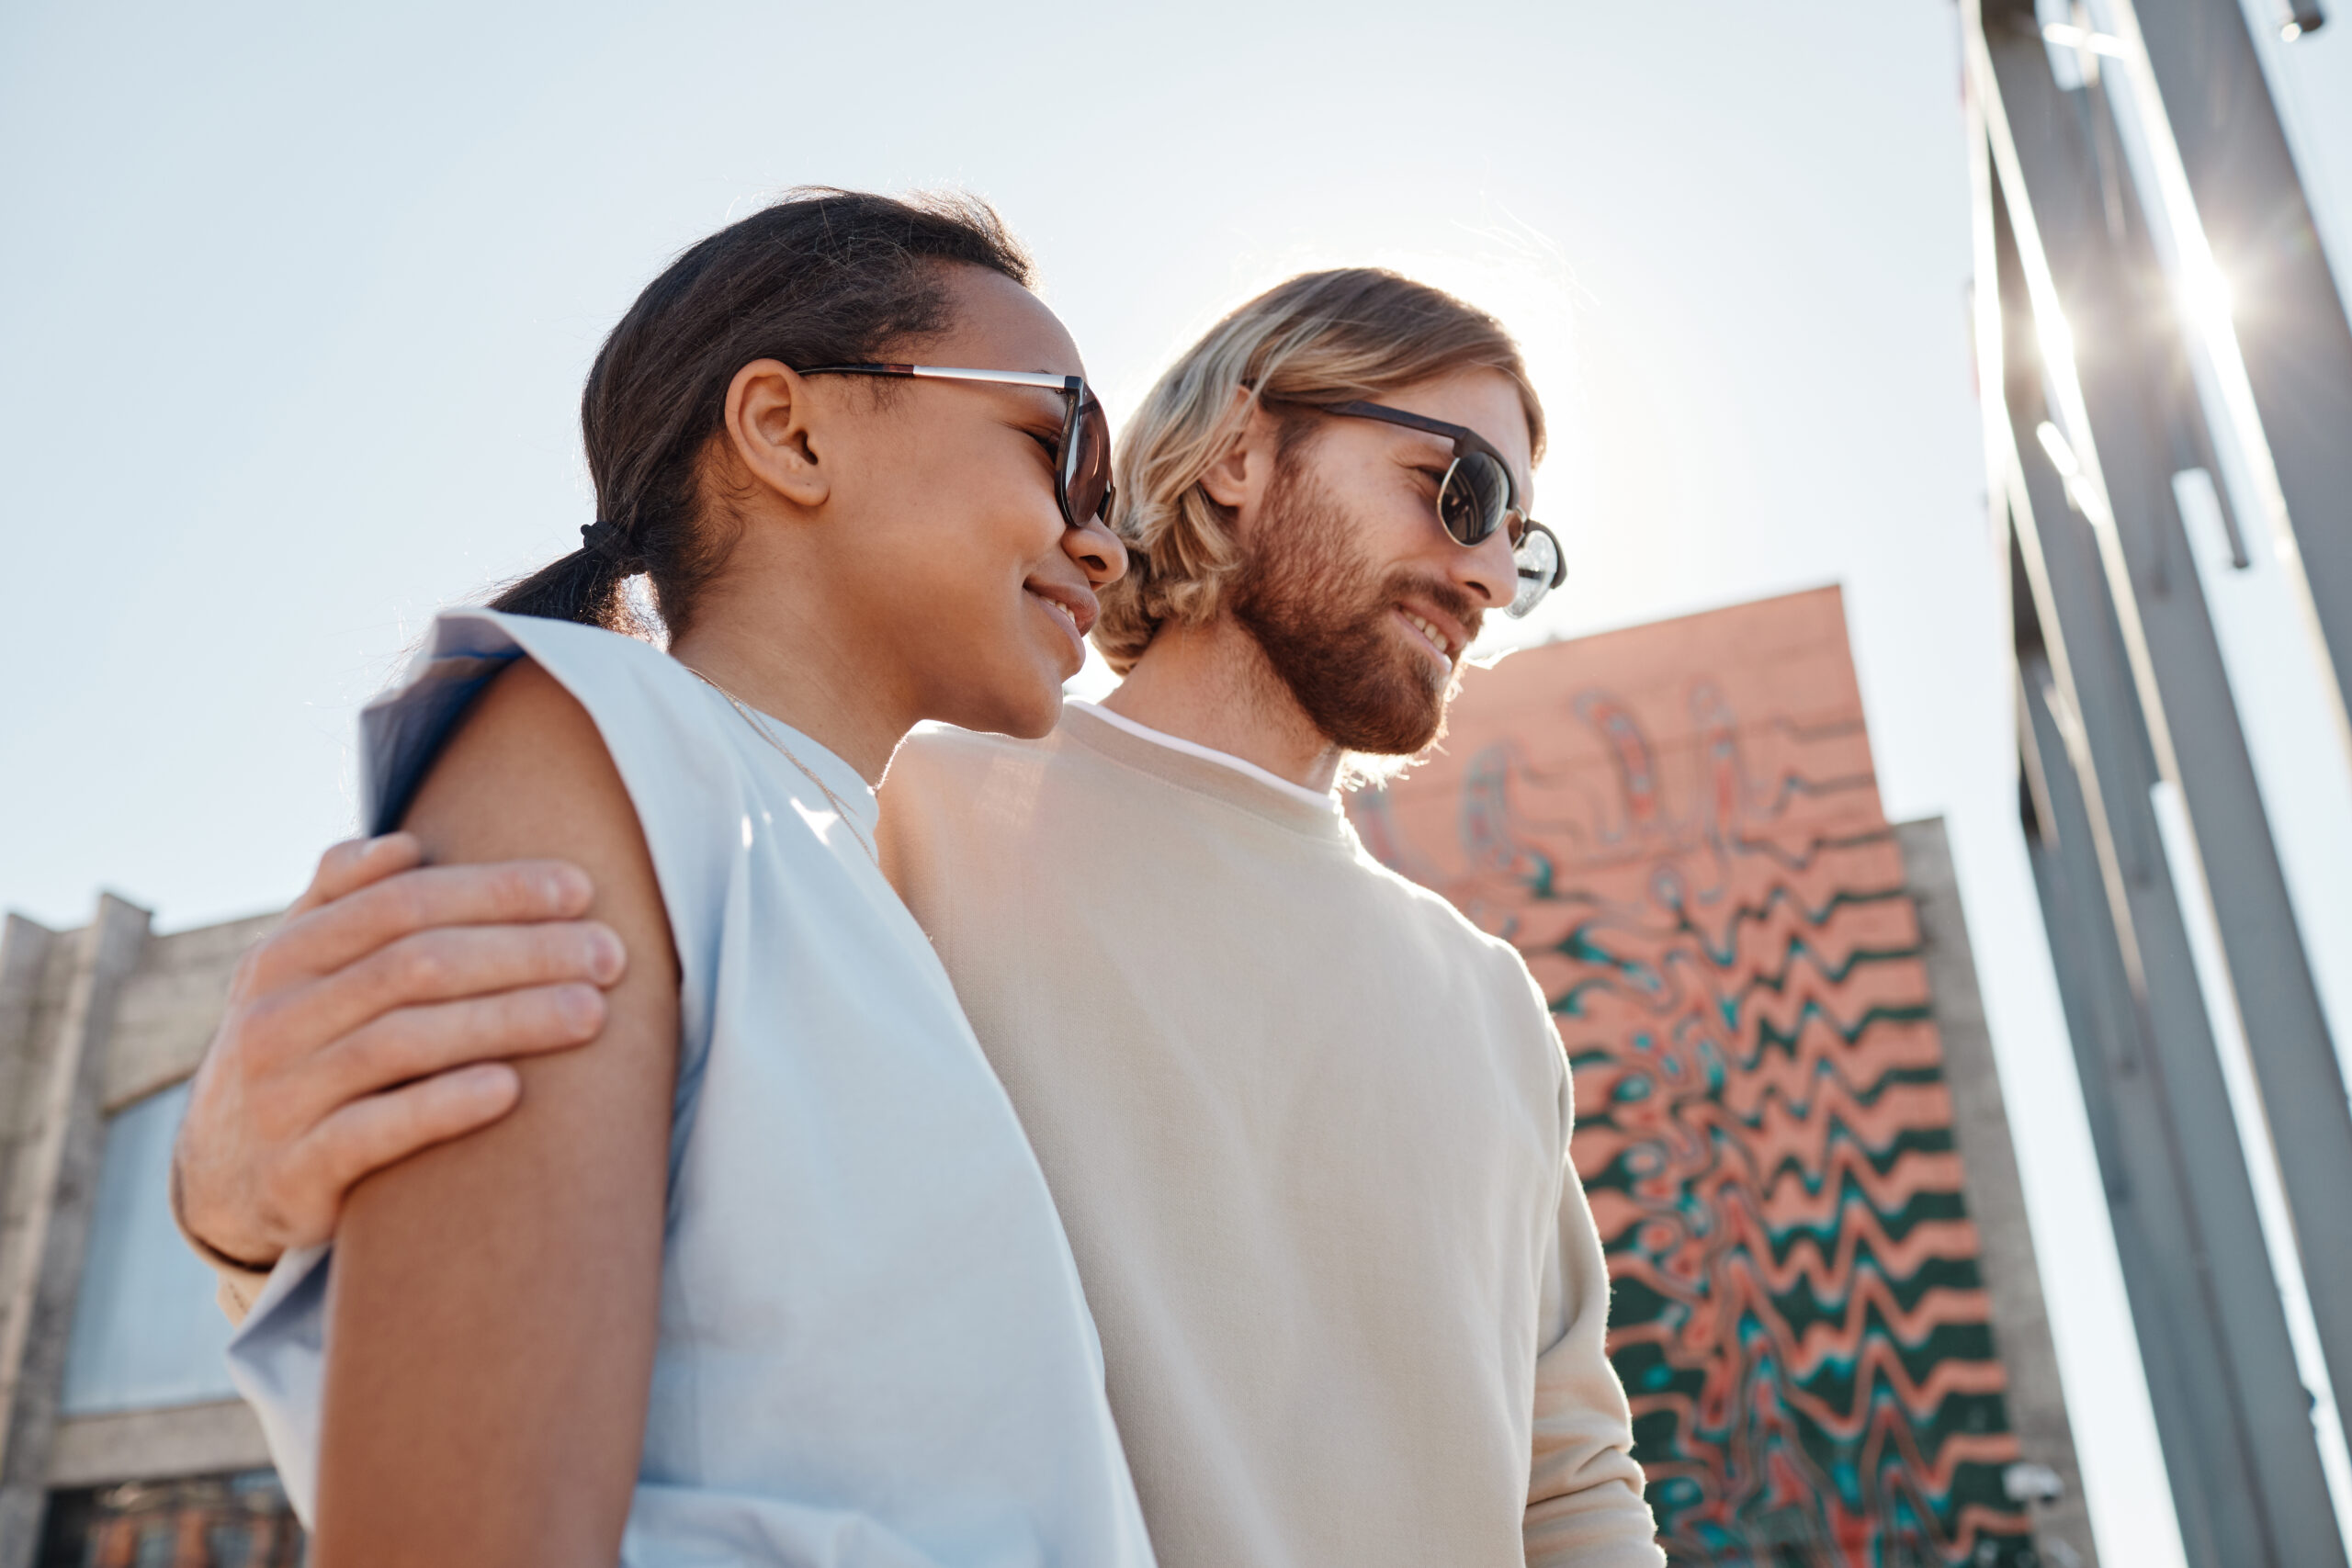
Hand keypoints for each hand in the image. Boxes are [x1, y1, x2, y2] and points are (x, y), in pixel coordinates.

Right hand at [172, 833, 625, 1270]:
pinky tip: (511, 1090)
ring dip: (509, 1021)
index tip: (581, 889)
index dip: (494, 890)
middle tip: (612, 954)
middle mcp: (271, 1020)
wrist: (225, 1185)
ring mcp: (278, 1098)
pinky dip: (443, 1105)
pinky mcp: (295, 1174)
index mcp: (281, 958)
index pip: (400, 903)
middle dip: (524, 952)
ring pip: (404, 1042)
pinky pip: (375, 1132)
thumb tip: (404, 844)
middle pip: (414, 966)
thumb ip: (341, 906)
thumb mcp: (296, 977)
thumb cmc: (298, 1056)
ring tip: (592, 1013)